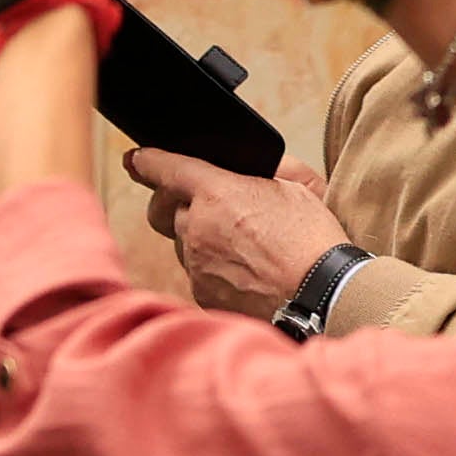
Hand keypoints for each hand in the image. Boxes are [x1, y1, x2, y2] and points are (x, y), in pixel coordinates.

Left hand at [127, 149, 348, 317]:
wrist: (320, 295)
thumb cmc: (313, 240)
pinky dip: (213, 267)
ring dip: (200, 238)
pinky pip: (197, 272)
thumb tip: (255, 166)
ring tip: (240, 245)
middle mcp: (197, 228)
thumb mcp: (299, 187)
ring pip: (182, 243)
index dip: (147, 162)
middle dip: (173, 203)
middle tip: (198, 205)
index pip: (166, 170)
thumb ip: (271, 168)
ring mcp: (197, 264)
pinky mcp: (202, 294)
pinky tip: (243, 270)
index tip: (135, 160)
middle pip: (163, 210)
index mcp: (217, 193)